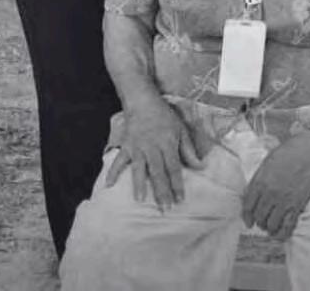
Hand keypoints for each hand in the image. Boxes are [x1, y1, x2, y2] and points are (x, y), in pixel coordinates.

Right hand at [105, 94, 211, 208]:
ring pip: (139, 168)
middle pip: (158, 172)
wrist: (143, 102)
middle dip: (161, 191)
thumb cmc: (165, 116)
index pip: (174, 167)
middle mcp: (152, 147)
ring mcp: (137, 147)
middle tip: (164, 208)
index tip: (180, 200)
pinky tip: (109, 185)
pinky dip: (113, 172)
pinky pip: (119, 161)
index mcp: (168, 143)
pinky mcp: (126, 146)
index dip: (177, 184)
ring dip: (139, 184)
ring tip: (140, 200)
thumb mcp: (181, 129)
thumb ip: (189, 150)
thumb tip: (200, 166)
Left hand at [242, 130, 309, 239]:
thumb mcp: (267, 162)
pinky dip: (282, 233)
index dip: (246, 216)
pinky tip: (280, 234)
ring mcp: (283, 201)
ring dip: (269, 227)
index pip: (248, 206)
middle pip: (259, 216)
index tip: (248, 221)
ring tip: (271, 226)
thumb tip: (252, 193)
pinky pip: (287, 225)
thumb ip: (258, 179)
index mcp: (260, 181)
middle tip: (261, 221)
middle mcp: (269, 194)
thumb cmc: (288, 152)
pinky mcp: (296, 205)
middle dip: (259, 221)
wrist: (309, 151)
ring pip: (271, 224)